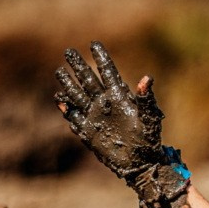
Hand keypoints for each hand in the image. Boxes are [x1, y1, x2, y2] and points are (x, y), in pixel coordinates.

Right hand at [55, 42, 189, 207]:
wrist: (141, 164)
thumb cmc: (149, 141)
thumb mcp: (149, 119)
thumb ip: (146, 99)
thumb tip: (147, 78)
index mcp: (120, 97)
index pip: (108, 73)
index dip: (101, 58)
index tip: (94, 43)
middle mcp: (105, 104)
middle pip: (89, 80)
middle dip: (79, 66)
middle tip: (69, 51)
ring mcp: (96, 117)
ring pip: (78, 96)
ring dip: (69, 85)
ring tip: (59, 71)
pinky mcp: (89, 131)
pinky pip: (75, 118)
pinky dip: (67, 110)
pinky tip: (60, 101)